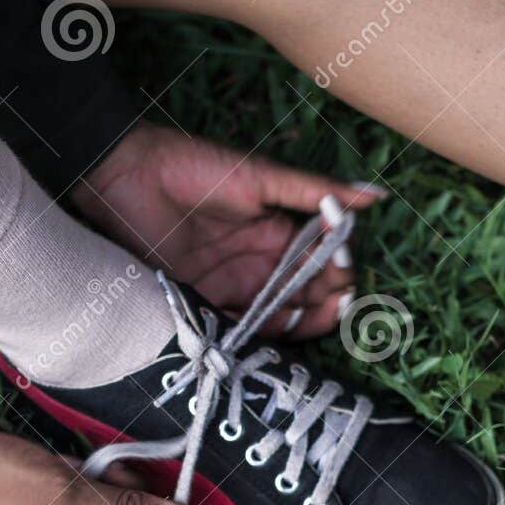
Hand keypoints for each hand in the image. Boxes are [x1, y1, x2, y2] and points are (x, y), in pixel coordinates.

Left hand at [72, 123, 386, 336]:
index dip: (337, 273)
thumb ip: (315, 193)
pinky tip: (272, 337)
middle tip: (337, 307)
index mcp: (277, 234)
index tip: (346, 277)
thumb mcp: (262, 178)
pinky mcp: (200, 301)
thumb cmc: (195, 168)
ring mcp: (230, 287)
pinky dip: (255, 335)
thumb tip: (376, 196)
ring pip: (274, 317)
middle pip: (302, 297)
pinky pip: (235, 327)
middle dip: (324, 303)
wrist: (127, 176)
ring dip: (296, 323)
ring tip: (312, 322)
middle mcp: (258, 265)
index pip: (319, 264)